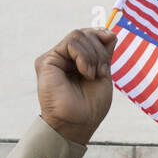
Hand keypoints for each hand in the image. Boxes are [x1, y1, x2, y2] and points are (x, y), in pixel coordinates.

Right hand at [35, 28, 116, 144]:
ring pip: (77, 35)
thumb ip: (104, 54)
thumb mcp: (103, 75)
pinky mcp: (46, 61)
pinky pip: (70, 42)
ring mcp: (55, 59)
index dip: (100, 34)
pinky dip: (83, 55)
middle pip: (84, 33)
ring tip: (92, 75)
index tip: (111, 39)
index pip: (88, 36)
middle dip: (99, 49)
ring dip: (92, 55)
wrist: (78, 124)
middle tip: (102, 72)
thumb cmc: (91, 107)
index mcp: (77, 61)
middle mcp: (64, 58)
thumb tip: (110, 33)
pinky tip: (85, 72)